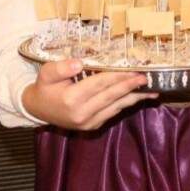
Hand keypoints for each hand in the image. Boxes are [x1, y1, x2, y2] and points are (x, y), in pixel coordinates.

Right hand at [22, 59, 156, 129]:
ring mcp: (88, 122)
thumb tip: (79, 63)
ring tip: (152, 90)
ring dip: (134, 97)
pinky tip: (137, 96)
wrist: (37, 110)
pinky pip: (112, 112)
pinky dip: (125, 103)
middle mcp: (82, 113)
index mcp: (72, 99)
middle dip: (131, 86)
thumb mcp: (46, 73)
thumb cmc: (44, 87)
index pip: (101, 84)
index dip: (119, 76)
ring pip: (116, 107)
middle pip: (112, 96)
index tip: (134, 70)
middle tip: (148, 78)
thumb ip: (60, 68)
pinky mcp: (92, 126)